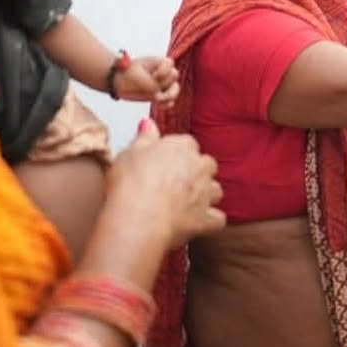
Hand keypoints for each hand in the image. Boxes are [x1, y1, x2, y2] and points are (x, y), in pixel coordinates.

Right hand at [105, 120, 224, 253]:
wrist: (138, 218)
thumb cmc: (131, 185)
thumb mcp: (129, 153)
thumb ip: (144, 137)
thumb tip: (148, 124)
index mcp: (181, 148)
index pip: (187, 144)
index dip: (176, 154)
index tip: (165, 161)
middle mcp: (198, 168)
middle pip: (206, 165)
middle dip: (196, 172)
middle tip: (176, 182)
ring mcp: (205, 193)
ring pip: (216, 190)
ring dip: (206, 195)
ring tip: (187, 202)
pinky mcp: (205, 218)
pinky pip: (217, 219)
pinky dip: (210, 220)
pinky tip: (199, 222)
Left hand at [114, 55, 179, 106]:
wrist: (119, 81)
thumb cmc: (126, 73)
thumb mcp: (135, 74)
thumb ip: (148, 82)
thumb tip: (157, 93)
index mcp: (158, 62)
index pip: (170, 64)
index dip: (164, 71)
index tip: (154, 75)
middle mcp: (163, 72)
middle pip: (174, 76)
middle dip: (164, 83)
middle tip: (152, 88)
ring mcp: (163, 84)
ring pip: (175, 90)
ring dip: (168, 96)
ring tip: (157, 100)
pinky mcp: (160, 95)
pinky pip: (169, 102)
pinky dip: (166, 105)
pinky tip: (158, 105)